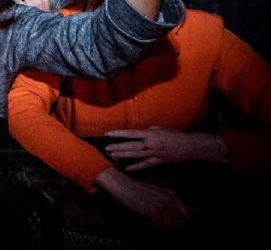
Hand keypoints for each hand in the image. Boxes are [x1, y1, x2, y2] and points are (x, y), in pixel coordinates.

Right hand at [97, 168, 191, 230]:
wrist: (121, 185)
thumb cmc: (139, 190)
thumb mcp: (160, 193)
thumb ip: (177, 202)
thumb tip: (195, 210)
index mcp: (172, 194)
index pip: (188, 215)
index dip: (182, 224)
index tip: (174, 225)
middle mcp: (169, 198)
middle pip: (181, 223)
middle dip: (174, 228)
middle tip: (164, 228)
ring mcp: (160, 204)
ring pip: (171, 227)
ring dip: (166, 231)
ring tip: (158, 228)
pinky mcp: (151, 211)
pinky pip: (161, 228)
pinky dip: (159, 231)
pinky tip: (153, 227)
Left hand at [104, 127, 221, 169]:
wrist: (191, 146)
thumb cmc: (176, 135)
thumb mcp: (161, 129)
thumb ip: (150, 130)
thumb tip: (141, 133)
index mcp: (151, 134)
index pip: (131, 133)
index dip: (119, 134)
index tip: (108, 133)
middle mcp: (151, 143)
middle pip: (131, 145)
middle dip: (118, 146)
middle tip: (106, 147)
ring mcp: (155, 153)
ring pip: (136, 155)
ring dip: (123, 155)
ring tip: (112, 155)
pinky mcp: (159, 161)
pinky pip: (146, 164)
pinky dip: (136, 167)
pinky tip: (127, 168)